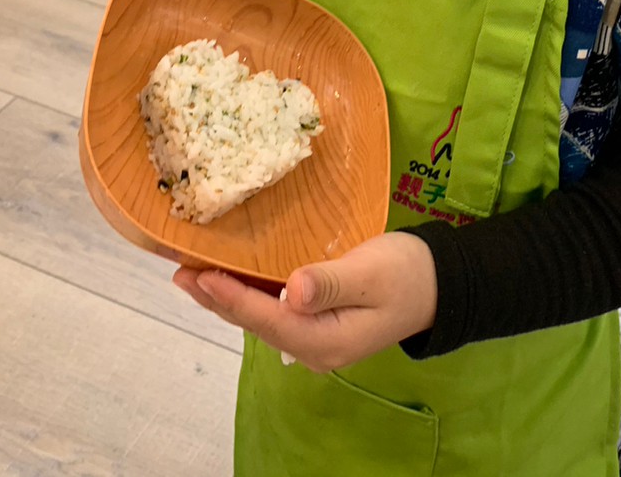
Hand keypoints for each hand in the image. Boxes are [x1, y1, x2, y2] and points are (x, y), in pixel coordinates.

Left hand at [173, 232, 438, 370]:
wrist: (439, 283)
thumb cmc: (408, 273)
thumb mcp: (372, 273)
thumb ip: (331, 282)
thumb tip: (293, 290)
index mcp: (325, 339)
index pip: (267, 318)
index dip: (232, 297)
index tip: (202, 276)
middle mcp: (314, 347)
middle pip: (256, 323)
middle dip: (217, 299)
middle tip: (181, 273)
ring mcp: (315, 338)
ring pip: (261, 318)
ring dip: (227, 298)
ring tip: (194, 277)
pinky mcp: (318, 322)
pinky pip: (273, 311)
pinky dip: (248, 294)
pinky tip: (232, 280)